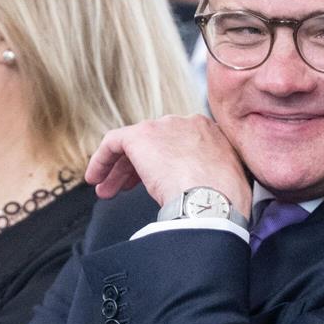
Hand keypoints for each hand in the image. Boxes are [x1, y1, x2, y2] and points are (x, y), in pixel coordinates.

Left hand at [85, 115, 251, 218]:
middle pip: (154, 143)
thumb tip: (201, 191)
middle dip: (137, 167)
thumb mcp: (227, 180)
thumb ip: (211, 175)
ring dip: (118, 169)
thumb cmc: (224, 200)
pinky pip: (113, 142)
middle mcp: (187, 123)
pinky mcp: (140, 135)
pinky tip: (96, 178)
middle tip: (126, 189)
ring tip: (107, 191)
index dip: (162, 164)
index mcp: (210, 132)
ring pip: (133, 145)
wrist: (213, 199)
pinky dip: (102, 160)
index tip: (155, 182)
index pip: (177, 143)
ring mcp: (163, 127)